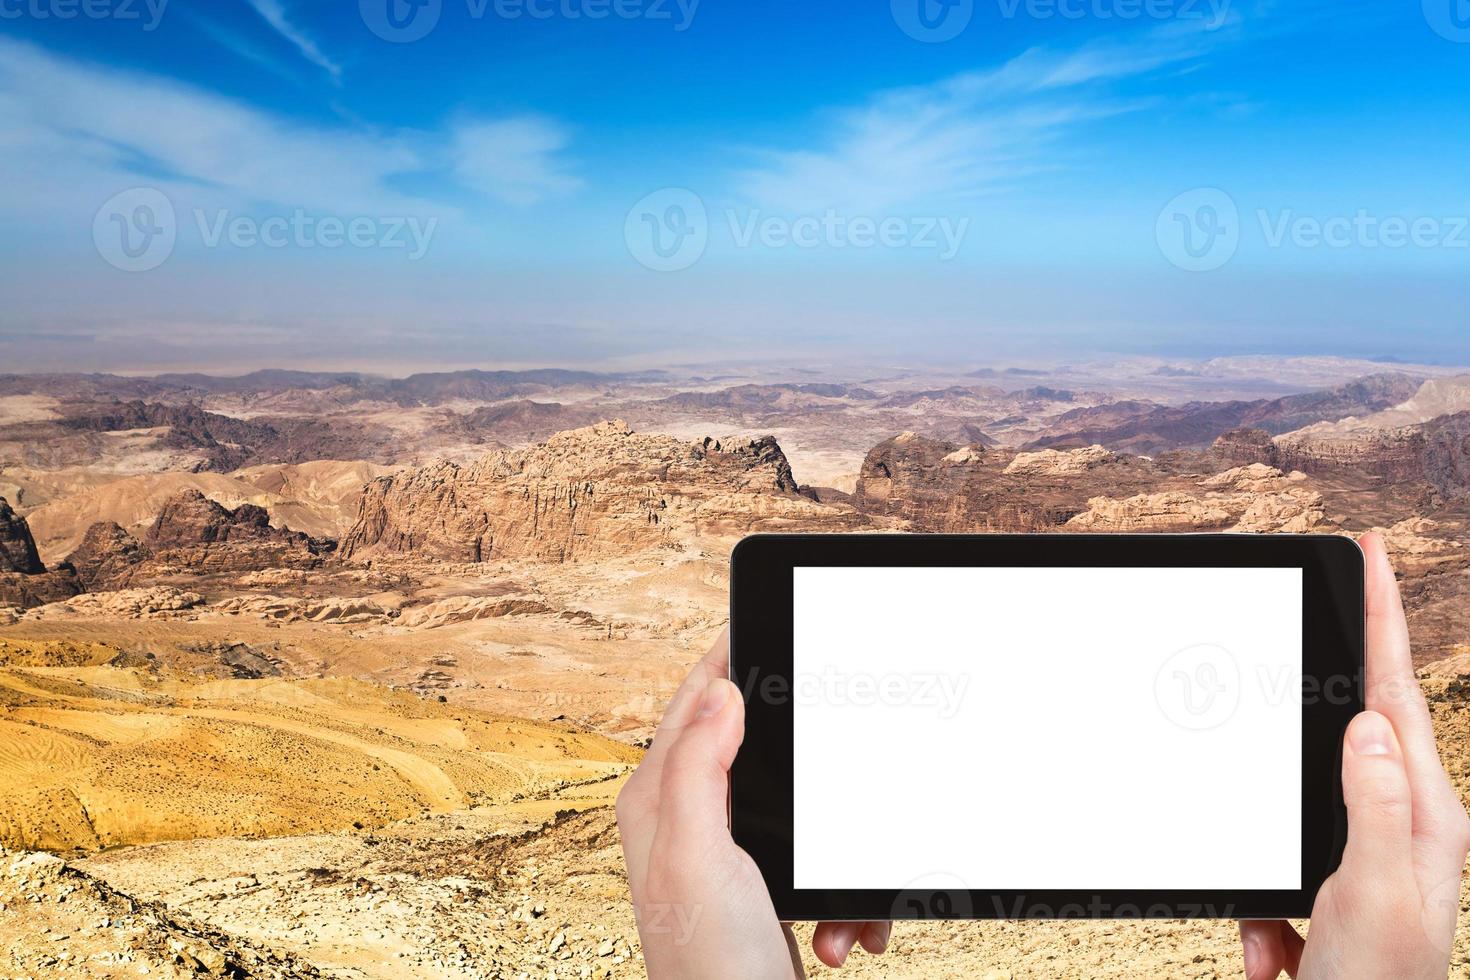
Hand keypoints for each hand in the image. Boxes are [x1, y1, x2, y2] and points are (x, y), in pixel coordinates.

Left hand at [617, 631, 891, 977]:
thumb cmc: (710, 969)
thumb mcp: (698, 855)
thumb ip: (698, 766)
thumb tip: (721, 692)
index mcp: (657, 801)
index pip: (693, 701)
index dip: (728, 656)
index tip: (765, 620)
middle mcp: (684, 824)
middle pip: (750, 744)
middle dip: (804, 754)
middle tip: (838, 732)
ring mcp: (726, 860)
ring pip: (797, 805)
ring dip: (833, 841)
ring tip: (840, 898)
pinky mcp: (763, 894)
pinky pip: (819, 862)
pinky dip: (843, 893)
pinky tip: (843, 932)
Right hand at [1240, 533, 1469, 978]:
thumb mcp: (1375, 901)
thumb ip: (1373, 808)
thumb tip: (1365, 723)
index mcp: (1422, 821)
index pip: (1395, 697)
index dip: (1383, 621)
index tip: (1370, 554)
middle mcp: (1399, 835)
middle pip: (1350, 734)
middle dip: (1322, 698)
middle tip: (1311, 631)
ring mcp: (1359, 869)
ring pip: (1295, 810)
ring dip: (1273, 861)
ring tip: (1284, 928)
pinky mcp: (1321, 901)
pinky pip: (1269, 881)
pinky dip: (1261, 921)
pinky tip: (1277, 962)